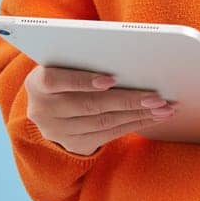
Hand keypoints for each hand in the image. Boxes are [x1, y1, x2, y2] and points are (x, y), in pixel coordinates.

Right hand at [24, 64, 180, 155]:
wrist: (49, 105)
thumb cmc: (66, 71)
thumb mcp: (64, 62)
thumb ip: (83, 58)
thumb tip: (126, 55)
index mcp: (36, 84)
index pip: (55, 81)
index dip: (82, 81)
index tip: (110, 79)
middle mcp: (43, 111)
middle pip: (88, 106)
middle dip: (126, 101)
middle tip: (156, 97)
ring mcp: (58, 133)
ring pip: (102, 123)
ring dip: (137, 115)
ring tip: (163, 107)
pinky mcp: (74, 145)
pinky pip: (109, 135)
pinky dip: (134, 124)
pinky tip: (153, 117)